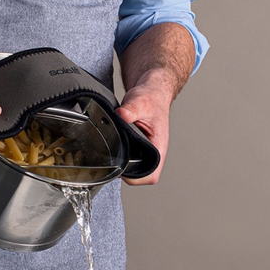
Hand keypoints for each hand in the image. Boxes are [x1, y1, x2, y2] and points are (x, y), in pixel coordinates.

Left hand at [115, 69, 172, 185]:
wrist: (152, 91)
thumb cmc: (151, 98)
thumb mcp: (140, 101)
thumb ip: (131, 109)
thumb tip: (122, 115)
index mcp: (158, 146)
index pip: (152, 175)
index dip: (137, 179)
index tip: (123, 173)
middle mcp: (153, 150)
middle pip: (141, 176)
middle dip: (126, 174)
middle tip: (111, 164)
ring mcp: (145, 149)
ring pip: (134, 168)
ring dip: (122, 166)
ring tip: (111, 157)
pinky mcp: (137, 145)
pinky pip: (129, 158)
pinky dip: (120, 157)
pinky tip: (112, 150)